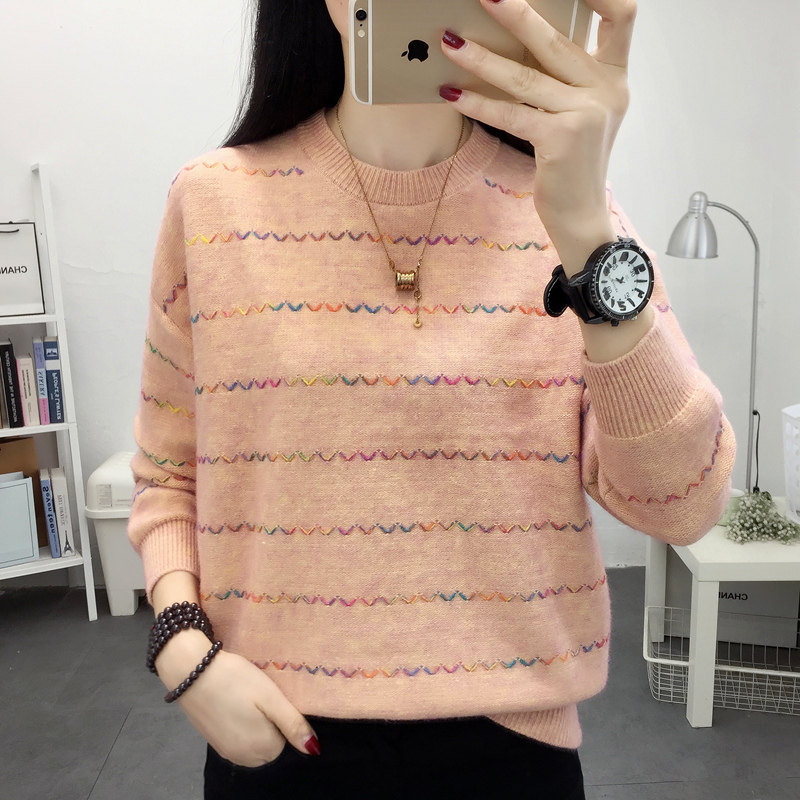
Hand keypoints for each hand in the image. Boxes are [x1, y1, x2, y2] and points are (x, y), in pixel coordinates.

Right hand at [156, 633, 319, 767]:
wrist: (191, 670)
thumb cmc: (236, 680)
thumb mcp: (270, 697)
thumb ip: (293, 724)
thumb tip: (314, 749)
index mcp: (260, 748)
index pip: (285, 740)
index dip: (280, 716)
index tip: (269, 698)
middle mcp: (242, 757)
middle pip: (270, 744)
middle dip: (268, 723)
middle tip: (258, 696)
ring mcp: (225, 750)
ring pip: (253, 741)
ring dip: (254, 723)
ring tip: (245, 697)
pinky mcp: (212, 740)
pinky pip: (237, 738)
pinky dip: (239, 723)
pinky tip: (232, 702)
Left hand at [440, 0, 635, 235]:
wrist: (580, 214)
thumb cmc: (573, 162)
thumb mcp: (581, 111)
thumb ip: (566, 76)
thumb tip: (517, 39)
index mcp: (615, 76)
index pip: (621, 14)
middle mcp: (606, 90)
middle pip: (556, 39)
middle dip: (515, 13)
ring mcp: (586, 114)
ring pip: (524, 76)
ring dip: (480, 58)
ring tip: (449, 42)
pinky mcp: (561, 139)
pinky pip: (510, 113)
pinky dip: (477, 102)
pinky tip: (452, 93)